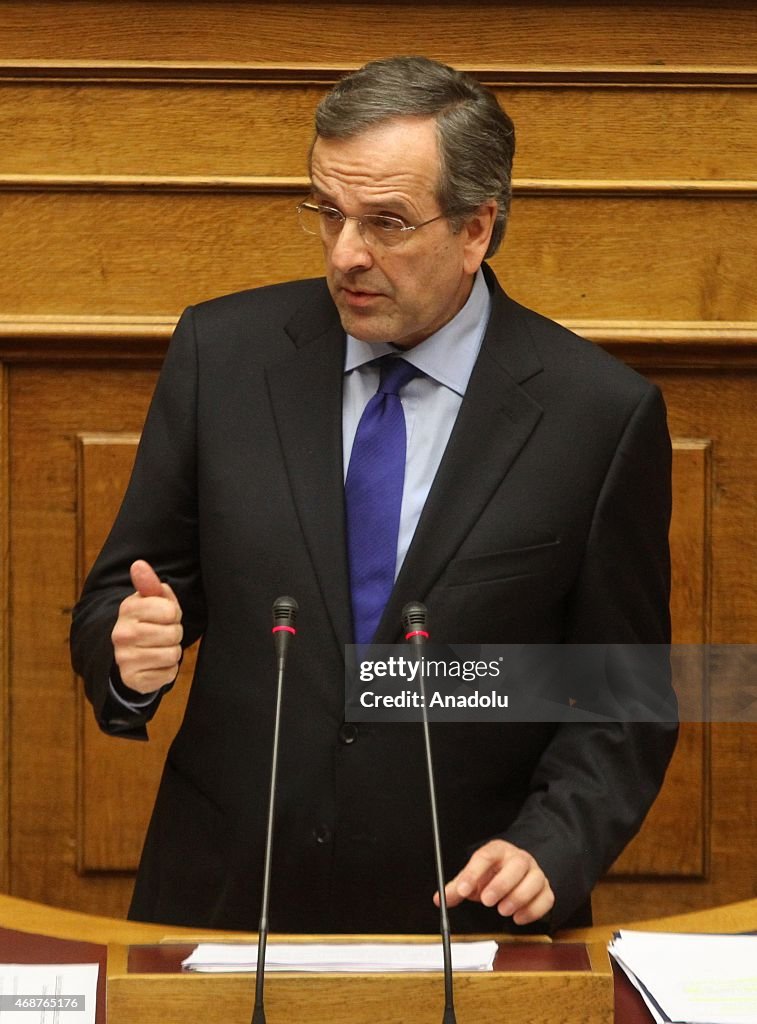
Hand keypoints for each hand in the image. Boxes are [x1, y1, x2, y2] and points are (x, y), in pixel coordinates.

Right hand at [111, 560, 182, 693]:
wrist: (130, 656)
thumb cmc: (148, 622)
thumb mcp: (150, 600)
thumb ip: (149, 583)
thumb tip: (139, 565)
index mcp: (127, 609)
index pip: (170, 610)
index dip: (173, 613)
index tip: (164, 616)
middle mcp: (121, 634)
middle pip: (174, 633)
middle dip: (174, 633)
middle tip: (162, 634)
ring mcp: (124, 659)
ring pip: (172, 654)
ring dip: (171, 652)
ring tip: (159, 648)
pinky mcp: (133, 679)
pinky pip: (168, 674)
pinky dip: (167, 670)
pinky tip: (155, 664)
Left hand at [435, 839, 553, 925]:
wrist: (517, 873)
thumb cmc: (493, 874)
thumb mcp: (474, 877)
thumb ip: (458, 887)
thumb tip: (440, 899)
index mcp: (498, 851)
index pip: (486, 856)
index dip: (473, 873)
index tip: (462, 890)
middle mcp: (518, 858)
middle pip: (517, 864)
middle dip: (502, 884)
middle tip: (487, 901)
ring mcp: (535, 873)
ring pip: (535, 880)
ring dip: (518, 898)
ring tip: (503, 910)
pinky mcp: (545, 889)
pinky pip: (546, 898)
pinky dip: (533, 910)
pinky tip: (518, 918)